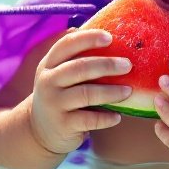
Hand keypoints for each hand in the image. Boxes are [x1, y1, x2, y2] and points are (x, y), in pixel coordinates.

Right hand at [28, 29, 131, 155]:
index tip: (110, 37)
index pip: (67, 44)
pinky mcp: (62, 124)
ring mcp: (53, 103)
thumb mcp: (60, 75)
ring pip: (85, 94)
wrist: (39, 131)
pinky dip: (105, 118)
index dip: (88, 38)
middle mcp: (48, 81)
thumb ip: (78, 60)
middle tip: (128, 65)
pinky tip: (117, 117)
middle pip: (79, 67)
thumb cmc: (61, 96)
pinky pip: (89, 120)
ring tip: (128, 91)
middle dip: (106, 64)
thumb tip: (111, 38)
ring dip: (110, 92)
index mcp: (49, 64)